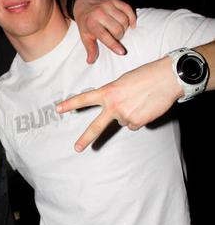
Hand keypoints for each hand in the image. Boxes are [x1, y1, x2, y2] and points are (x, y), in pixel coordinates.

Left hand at [56, 56, 181, 151]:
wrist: (166, 78)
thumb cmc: (145, 76)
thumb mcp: (123, 81)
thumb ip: (113, 95)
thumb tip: (114, 111)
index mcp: (108, 92)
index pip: (85, 99)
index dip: (70, 104)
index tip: (58, 109)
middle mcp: (114, 105)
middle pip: (96, 126)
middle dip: (86, 138)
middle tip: (77, 148)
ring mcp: (125, 115)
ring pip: (123, 121)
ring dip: (130, 114)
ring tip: (140, 101)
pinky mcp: (137, 122)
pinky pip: (134, 124)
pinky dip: (139, 118)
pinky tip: (146, 107)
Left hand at [71, 0, 136, 63]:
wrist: (82, 2)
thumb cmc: (85, 22)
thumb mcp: (84, 36)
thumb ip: (90, 48)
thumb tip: (90, 61)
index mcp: (91, 23)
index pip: (105, 36)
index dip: (114, 45)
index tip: (122, 52)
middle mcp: (99, 13)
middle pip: (117, 29)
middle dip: (119, 36)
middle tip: (116, 37)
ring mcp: (107, 5)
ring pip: (124, 20)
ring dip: (125, 28)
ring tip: (120, 30)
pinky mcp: (114, 0)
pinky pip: (128, 9)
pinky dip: (132, 18)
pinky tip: (131, 24)